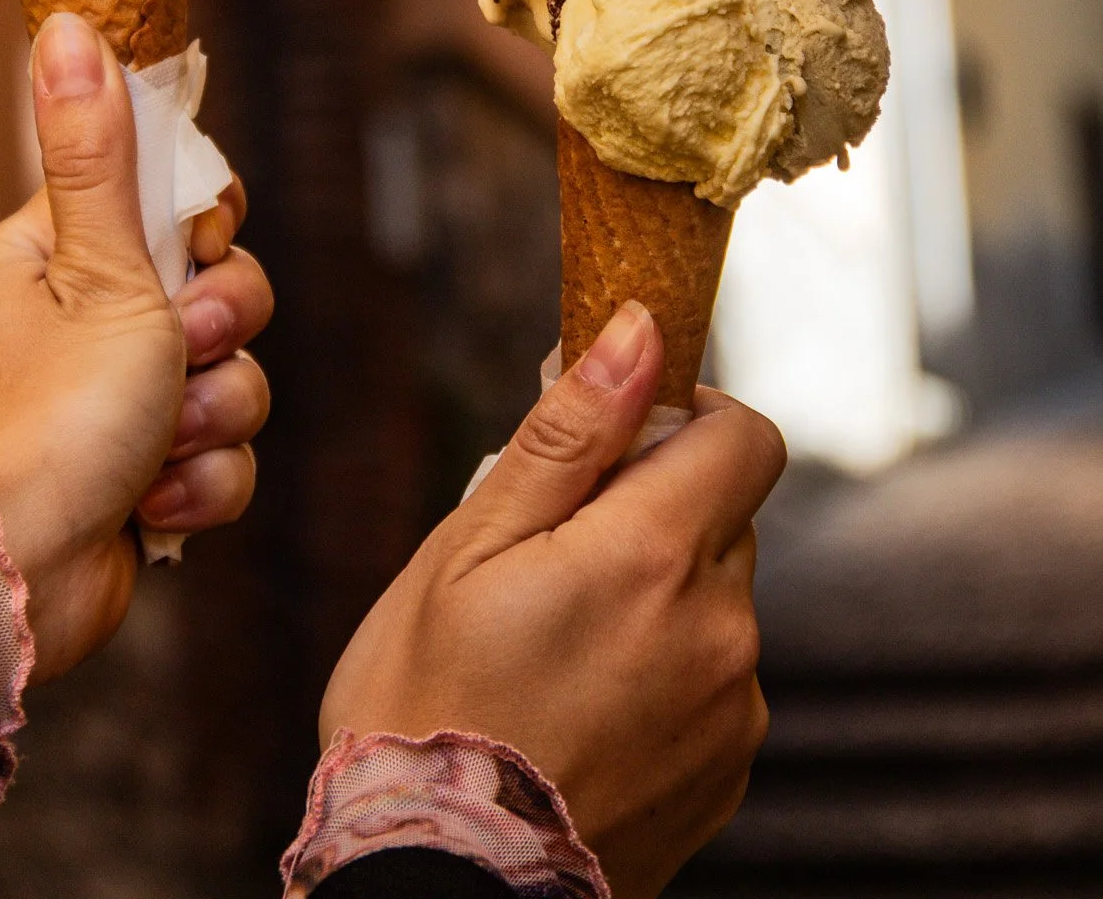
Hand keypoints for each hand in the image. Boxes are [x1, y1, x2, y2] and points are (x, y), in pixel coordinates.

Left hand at [0, 12, 272, 681]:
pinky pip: (221, 455)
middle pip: (220, 289)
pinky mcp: (139, 477)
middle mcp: (78, 326)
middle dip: (222, 332)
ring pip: (233, 378)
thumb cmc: (51, 417)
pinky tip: (156, 503)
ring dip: (216, 416)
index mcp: (49, 259)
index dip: (208, 226)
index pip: (167, 199)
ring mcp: (110, 406)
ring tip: (162, 446)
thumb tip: (68, 26)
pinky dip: (202, 483)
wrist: (18, 580)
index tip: (199, 246)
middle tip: (183, 351)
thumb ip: (100, 153)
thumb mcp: (98, 267)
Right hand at [320, 302, 784, 891]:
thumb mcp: (471, 545)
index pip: (746, 436)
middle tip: (551, 550)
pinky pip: (713, 677)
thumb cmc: (427, 704)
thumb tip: (640, 331)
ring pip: (715, 596)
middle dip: (653, 505)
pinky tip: (578, 706)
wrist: (434, 888)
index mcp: (656, 555)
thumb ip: (571, 432)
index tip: (622, 435)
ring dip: (657, 590)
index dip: (691, 415)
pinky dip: (663, 668)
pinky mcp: (727, 773)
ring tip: (552, 644)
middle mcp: (720, 629)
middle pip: (724, 512)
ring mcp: (731, 710)